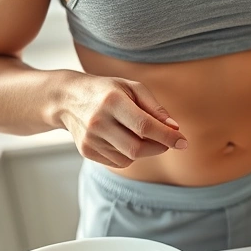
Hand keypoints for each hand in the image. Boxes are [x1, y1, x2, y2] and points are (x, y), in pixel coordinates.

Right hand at [60, 75, 187, 167]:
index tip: (183, 142)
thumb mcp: (132, 88)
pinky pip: (118, 162)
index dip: (167, 136)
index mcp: (112, 101)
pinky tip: (122, 139)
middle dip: (158, 147)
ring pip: (129, 158)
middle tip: (166, 140)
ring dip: (143, 150)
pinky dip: (128, 155)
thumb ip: (154, 107)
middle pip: (137, 148)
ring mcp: (90, 139)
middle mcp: (98, 121)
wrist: (67, 99)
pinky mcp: (86, 151)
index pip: (145, 126)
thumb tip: (174, 128)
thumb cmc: (107, 91)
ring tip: (138, 133)